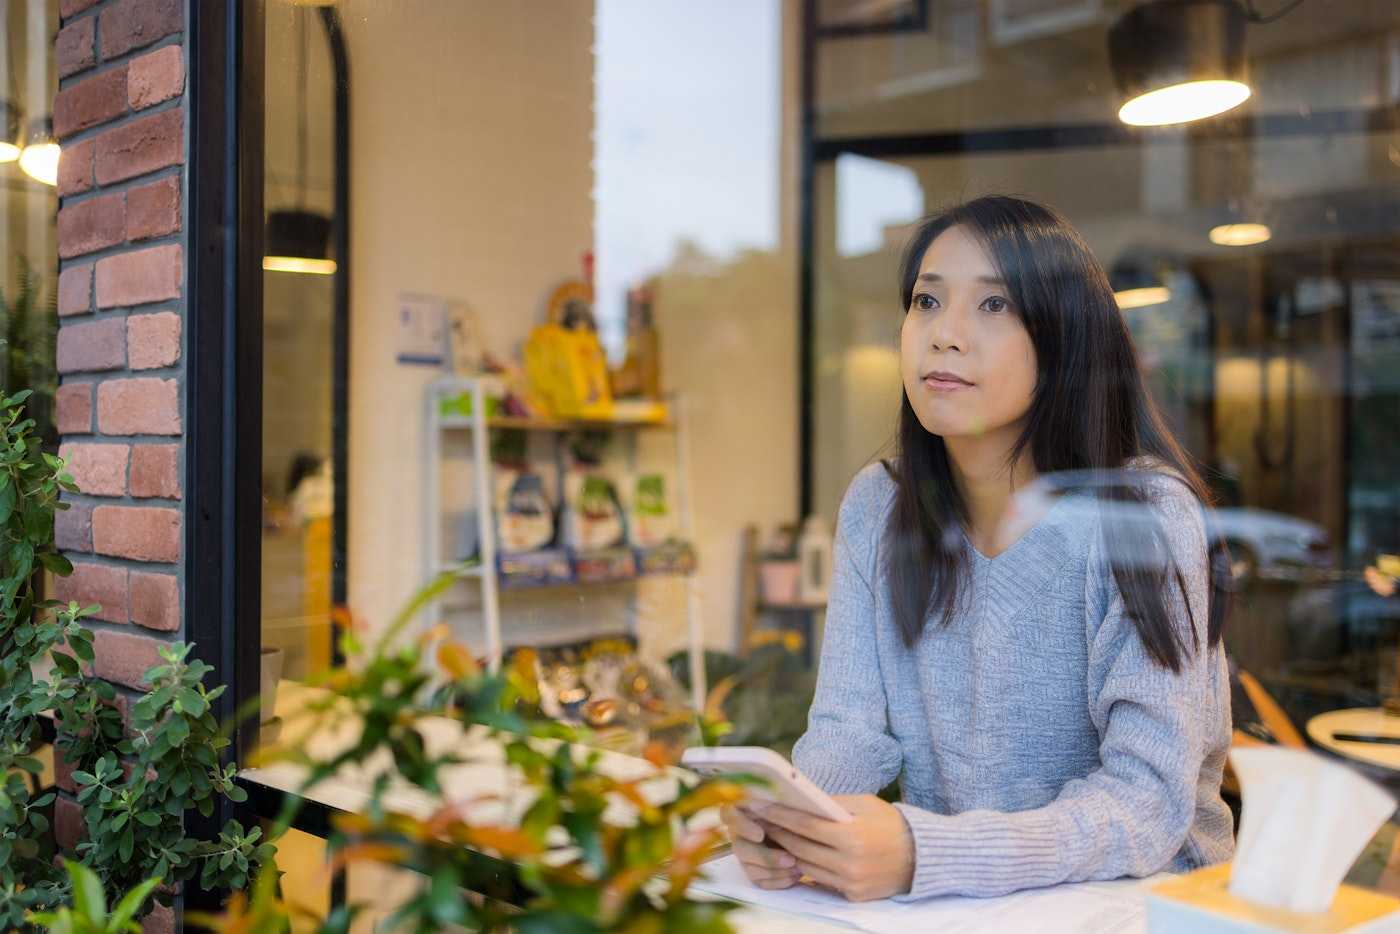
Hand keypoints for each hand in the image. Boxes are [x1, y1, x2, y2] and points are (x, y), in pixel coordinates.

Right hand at [720, 803, 799, 889]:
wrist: (805, 833)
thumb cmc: (794, 812)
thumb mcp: (787, 805)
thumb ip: (779, 806)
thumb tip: (774, 806)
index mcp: (742, 811)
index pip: (728, 815)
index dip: (741, 826)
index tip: (760, 835)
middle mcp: (739, 834)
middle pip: (740, 849)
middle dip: (766, 857)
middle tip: (790, 859)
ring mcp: (745, 855)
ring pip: (751, 869)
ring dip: (775, 871)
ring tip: (798, 868)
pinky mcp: (755, 873)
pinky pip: (761, 882)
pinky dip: (779, 881)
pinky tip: (795, 876)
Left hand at [754, 794, 913, 901]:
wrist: (920, 857)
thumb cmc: (891, 824)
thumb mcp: (864, 804)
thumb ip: (832, 803)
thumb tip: (800, 800)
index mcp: (852, 836)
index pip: (806, 825)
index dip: (780, 815)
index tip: (761, 806)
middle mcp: (850, 863)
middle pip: (801, 847)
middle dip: (777, 833)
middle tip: (759, 821)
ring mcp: (850, 882)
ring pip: (806, 866)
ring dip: (786, 852)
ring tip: (772, 837)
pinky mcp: (853, 895)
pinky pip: (820, 881)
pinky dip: (805, 868)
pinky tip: (793, 855)